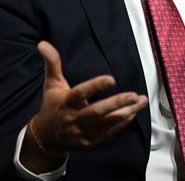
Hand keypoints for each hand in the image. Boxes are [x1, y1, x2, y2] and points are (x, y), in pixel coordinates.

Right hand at [20, 41, 147, 171]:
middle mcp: (74, 118)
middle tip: (134, 95)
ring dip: (126, 112)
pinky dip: (122, 122)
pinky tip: (134, 112)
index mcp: (65, 102)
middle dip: (117, 103)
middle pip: (97, 112)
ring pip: (107, 123)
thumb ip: (52, 63)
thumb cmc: (52, 105)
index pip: (81, 93)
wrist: (47, 137)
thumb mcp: (51, 83)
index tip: (111, 79)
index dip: (95, 86)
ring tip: (141, 101)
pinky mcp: (91, 141)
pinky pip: (109, 132)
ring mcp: (83, 132)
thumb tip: (42, 43)